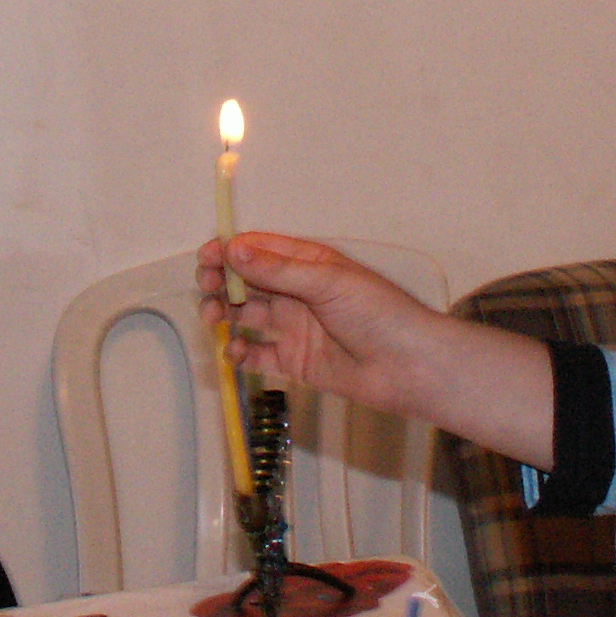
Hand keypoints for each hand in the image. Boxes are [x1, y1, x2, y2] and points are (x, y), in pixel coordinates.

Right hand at [197, 233, 436, 412]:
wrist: (409, 367)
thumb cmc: (378, 313)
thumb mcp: (328, 282)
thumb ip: (278, 271)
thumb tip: (233, 249)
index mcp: (308, 263)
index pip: (259, 250)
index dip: (229, 252)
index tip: (205, 259)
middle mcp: (298, 292)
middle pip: (247, 282)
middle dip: (222, 283)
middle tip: (209, 290)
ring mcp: (295, 327)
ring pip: (247, 316)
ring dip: (225, 315)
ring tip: (215, 319)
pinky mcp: (295, 362)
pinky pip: (258, 355)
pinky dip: (240, 353)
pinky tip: (235, 352)